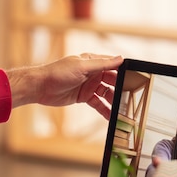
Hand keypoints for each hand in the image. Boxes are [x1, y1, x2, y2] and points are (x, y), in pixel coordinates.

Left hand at [6, 53, 122, 119]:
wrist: (40, 87)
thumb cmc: (57, 72)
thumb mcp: (82, 66)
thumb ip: (102, 64)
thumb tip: (120, 58)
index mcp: (93, 62)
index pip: (114, 66)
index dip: (125, 72)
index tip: (136, 80)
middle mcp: (93, 73)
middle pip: (113, 82)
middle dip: (122, 90)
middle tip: (131, 100)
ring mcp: (89, 85)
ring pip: (107, 94)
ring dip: (114, 102)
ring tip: (123, 111)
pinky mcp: (84, 97)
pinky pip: (98, 104)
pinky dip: (105, 110)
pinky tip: (111, 117)